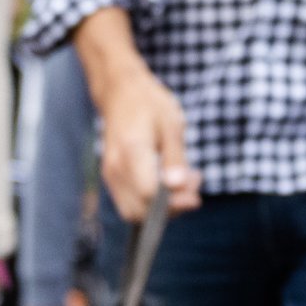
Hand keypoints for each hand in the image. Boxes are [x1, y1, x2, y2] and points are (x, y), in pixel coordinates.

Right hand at [87, 40, 197, 222]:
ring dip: (162, 208)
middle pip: (140, 211)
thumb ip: (174, 158)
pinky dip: (152, 202)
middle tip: (193, 184)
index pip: (149, 194)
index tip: (195, 191)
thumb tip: (178, 187)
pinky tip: (169, 182)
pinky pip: (130, 203)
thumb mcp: (171, 125)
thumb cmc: (149, 105)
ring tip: (184, 182)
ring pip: (133, 212)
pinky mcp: (112, 178)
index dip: (174, 201)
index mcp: (132, 151)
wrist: (121, 93)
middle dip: (170, 209)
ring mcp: (110, 175)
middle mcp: (116, 167)